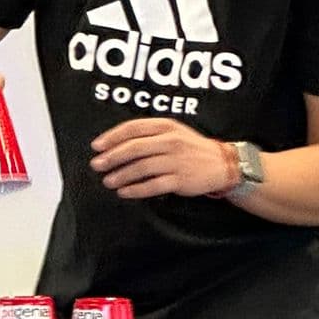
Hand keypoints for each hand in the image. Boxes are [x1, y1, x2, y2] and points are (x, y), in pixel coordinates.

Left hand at [90, 120, 233, 198]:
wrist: (222, 163)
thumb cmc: (191, 148)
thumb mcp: (173, 132)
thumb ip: (148, 134)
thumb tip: (115, 144)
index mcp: (166, 126)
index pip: (133, 128)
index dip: (111, 137)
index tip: (96, 146)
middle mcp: (170, 141)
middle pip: (134, 148)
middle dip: (112, 157)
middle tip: (96, 165)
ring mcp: (176, 161)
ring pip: (141, 167)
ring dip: (121, 175)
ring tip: (107, 181)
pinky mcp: (180, 179)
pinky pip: (153, 185)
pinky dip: (136, 190)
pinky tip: (123, 192)